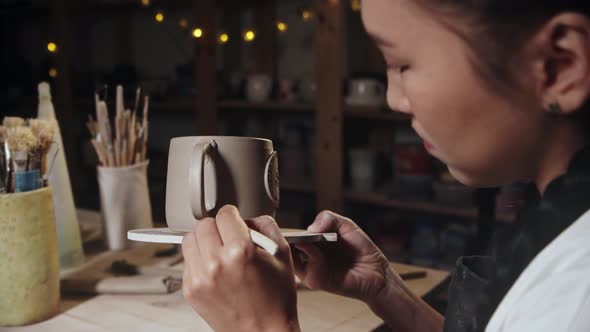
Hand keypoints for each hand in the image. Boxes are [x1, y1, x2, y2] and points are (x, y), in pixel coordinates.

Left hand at [181, 205, 299, 331]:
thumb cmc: (275, 299)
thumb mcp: (283, 255)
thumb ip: (266, 226)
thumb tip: (248, 218)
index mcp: (241, 251)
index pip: (224, 214)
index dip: (234, 215)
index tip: (236, 221)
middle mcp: (216, 263)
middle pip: (204, 224)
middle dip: (218, 227)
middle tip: (229, 237)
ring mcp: (200, 278)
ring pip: (189, 240)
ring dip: (204, 241)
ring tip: (219, 251)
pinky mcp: (190, 290)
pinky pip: (187, 261)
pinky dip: (199, 260)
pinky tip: (215, 269)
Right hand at [293, 211, 398, 303]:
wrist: (376, 270)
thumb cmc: (360, 247)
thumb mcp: (344, 225)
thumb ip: (327, 218)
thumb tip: (310, 228)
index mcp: (312, 244)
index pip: (292, 238)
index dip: (286, 231)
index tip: (278, 224)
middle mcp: (309, 257)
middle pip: (288, 249)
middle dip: (285, 239)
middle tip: (284, 231)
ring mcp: (312, 270)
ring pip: (293, 260)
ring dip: (295, 248)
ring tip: (300, 238)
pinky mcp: (318, 281)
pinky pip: (308, 269)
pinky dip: (309, 256)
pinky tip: (312, 247)